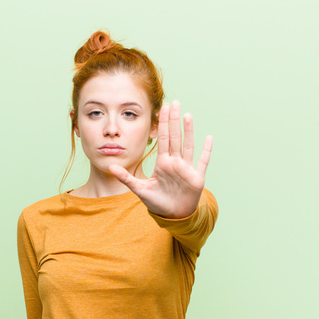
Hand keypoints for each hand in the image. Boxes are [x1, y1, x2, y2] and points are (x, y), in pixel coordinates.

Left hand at [109, 100, 212, 218]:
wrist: (173, 216)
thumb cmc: (158, 202)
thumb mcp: (140, 189)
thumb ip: (126, 178)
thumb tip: (110, 167)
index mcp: (163, 163)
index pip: (163, 139)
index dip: (162, 124)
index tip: (162, 108)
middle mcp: (175, 162)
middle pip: (175, 137)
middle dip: (174, 120)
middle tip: (174, 102)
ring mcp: (187, 169)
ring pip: (188, 146)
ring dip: (188, 131)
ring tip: (187, 115)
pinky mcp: (196, 178)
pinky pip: (203, 162)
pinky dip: (206, 151)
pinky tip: (209, 138)